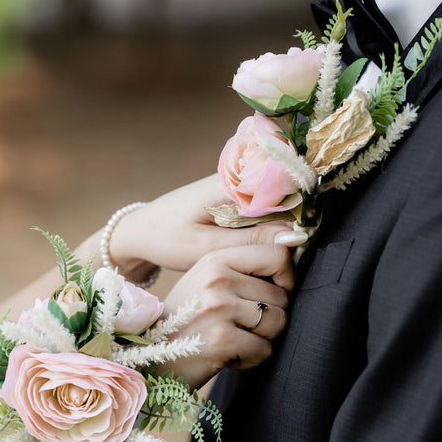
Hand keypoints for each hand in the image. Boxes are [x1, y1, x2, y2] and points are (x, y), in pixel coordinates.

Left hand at [109, 174, 306, 279]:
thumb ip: (250, 241)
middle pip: (284, 193)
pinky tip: (264, 252)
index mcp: (230, 182)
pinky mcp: (236, 195)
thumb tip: (295, 236)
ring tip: (276, 263)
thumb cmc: (167, 240)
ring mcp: (238, 183)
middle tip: (284, 266)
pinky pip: (264, 207)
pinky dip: (268, 229)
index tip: (297, 249)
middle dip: (292, 226)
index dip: (300, 215)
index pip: (283, 185)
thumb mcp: (207, 248)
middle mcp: (238, 175)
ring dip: (281, 230)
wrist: (141, 231)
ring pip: (276, 202)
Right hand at [162, 244, 293, 388]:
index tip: (271, 296)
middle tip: (239, 327)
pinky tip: (227, 355)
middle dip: (269, 317)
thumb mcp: (206, 282)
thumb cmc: (187, 321)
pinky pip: (265, 349)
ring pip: (278, 322)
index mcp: (216, 259)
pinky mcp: (222, 339)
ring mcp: (219, 308)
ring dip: (261, 339)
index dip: (285, 279)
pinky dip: (251, 358)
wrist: (153, 358)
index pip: (278, 255)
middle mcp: (217, 279)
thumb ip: (242, 269)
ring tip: (233, 339)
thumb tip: (293, 256)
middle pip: (282, 296)